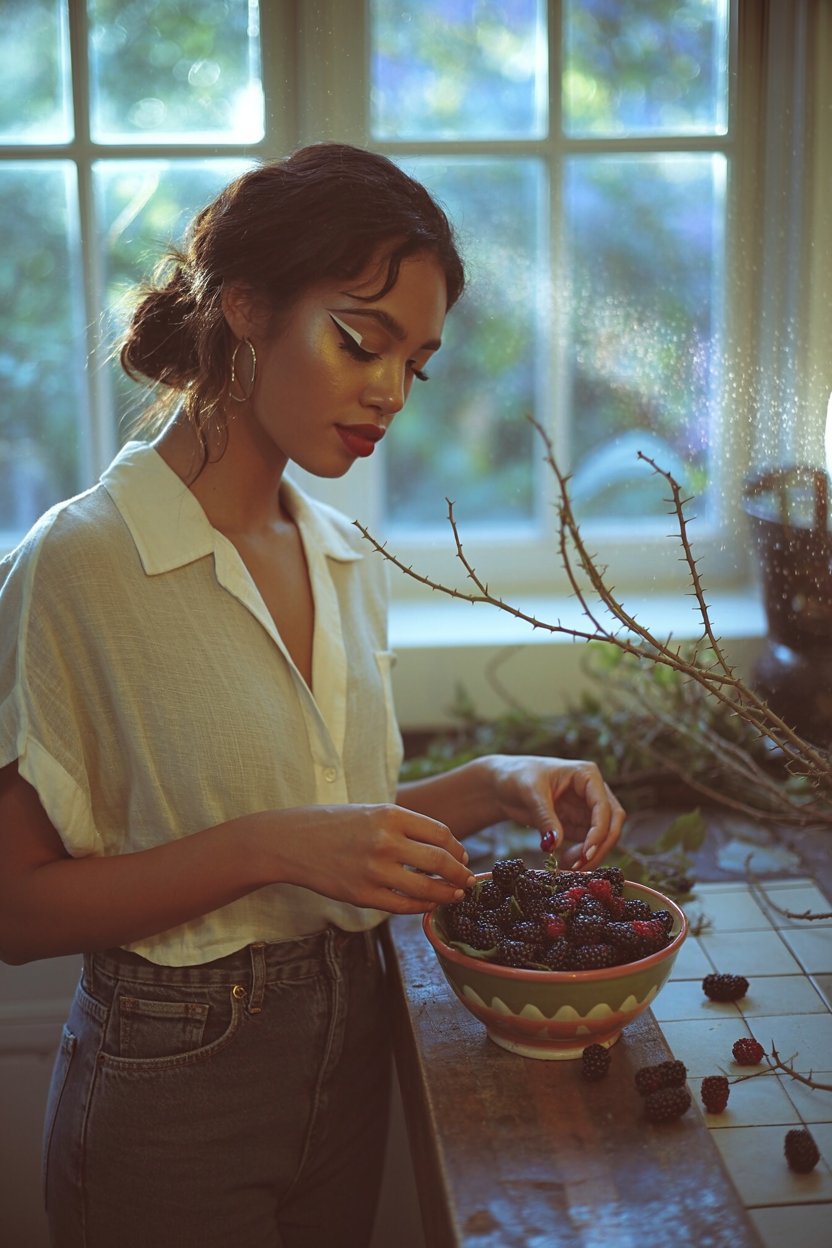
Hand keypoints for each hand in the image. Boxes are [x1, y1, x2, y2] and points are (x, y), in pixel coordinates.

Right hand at [272, 803, 475, 914]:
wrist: (292, 840)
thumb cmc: (336, 824)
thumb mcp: (373, 811)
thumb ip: (406, 827)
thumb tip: (445, 848)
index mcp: (390, 815)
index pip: (441, 834)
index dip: (458, 849)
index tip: (463, 858)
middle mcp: (385, 841)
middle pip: (441, 861)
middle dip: (460, 874)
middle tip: (468, 881)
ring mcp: (373, 870)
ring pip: (426, 888)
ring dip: (446, 894)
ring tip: (455, 895)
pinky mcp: (362, 894)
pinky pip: (403, 906)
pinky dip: (421, 907)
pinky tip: (428, 904)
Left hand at [484, 755, 624, 869]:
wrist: (503, 785)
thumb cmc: (517, 777)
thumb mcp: (530, 793)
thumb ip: (545, 817)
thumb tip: (555, 844)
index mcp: (587, 775)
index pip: (604, 807)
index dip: (599, 831)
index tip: (586, 853)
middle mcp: (593, 791)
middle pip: (612, 823)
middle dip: (600, 846)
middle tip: (581, 865)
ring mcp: (587, 809)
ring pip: (603, 837)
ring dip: (590, 855)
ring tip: (566, 866)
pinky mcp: (577, 825)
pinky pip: (588, 844)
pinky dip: (581, 857)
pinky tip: (564, 863)